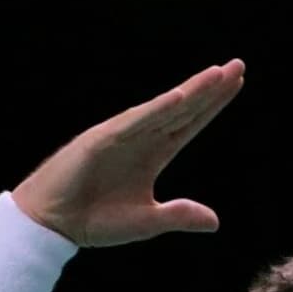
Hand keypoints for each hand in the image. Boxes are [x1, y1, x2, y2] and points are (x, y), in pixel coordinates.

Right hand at [11, 60, 245, 246]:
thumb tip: (215, 222)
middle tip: (238, 65)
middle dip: (211, 88)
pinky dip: (157, 109)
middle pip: (184, 109)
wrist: (54, 226)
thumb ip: (179, 215)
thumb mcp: (147, 221)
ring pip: (163, 109)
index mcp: (152, 155)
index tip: (235, 83)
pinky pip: (134, 122)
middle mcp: (140, 139)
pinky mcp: (101, 141)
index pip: (190, 124)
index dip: (213, 105)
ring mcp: (121, 136)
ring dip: (191, 91)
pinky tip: (180, 97)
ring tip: (217, 74)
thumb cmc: (95, 221)